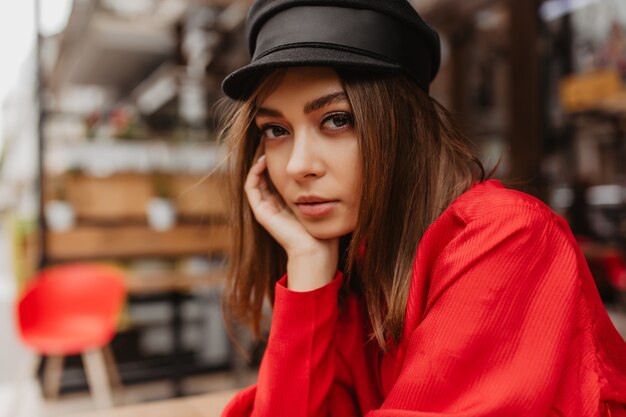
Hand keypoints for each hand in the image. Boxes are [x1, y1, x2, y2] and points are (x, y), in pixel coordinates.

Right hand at [244, 145, 337, 290]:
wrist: (316, 249)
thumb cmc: (325, 228)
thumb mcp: (324, 200)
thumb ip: (324, 186)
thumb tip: (330, 165)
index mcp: (287, 202)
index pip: (278, 175)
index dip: (279, 157)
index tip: (287, 141)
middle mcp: (274, 204)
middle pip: (265, 174)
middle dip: (267, 154)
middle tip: (272, 137)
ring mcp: (266, 208)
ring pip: (255, 178)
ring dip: (259, 160)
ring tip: (265, 143)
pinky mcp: (261, 212)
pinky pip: (251, 188)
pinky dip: (255, 172)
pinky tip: (264, 159)